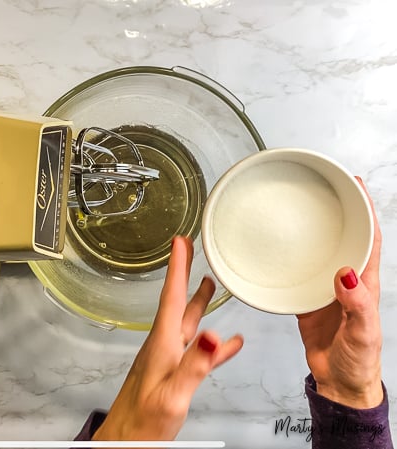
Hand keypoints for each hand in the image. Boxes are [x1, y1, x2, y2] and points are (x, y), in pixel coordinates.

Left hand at [92, 237, 243, 439]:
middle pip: (177, 301)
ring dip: (198, 302)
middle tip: (189, 249)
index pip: (171, 297)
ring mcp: (168, 359)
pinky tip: (228, 342)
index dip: (176, 267)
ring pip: (187, 322)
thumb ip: (194, 365)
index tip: (179, 242)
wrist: (127, 441)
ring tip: (209, 283)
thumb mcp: (174, 393)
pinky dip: (214, 344)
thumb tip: (215, 336)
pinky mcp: (173, 374)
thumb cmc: (143, 422)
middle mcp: (164, 346)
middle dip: (183, 273)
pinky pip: (198, 351)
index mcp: (162, 344)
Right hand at [297, 178, 382, 408]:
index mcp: (365, 284)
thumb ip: (356, 304)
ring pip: (320, 252)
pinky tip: (277, 253)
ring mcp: (325, 289)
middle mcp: (346, 281)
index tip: (355, 187)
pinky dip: (288, 260)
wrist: (339, 382)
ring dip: (313, 233)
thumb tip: (346, 273)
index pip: (369, 239)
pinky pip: (297, 274)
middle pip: (344, 238)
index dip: (365, 211)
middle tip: (324, 188)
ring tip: (299, 211)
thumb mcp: (362, 333)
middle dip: (338, 212)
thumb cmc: (358, 360)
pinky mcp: (307, 299)